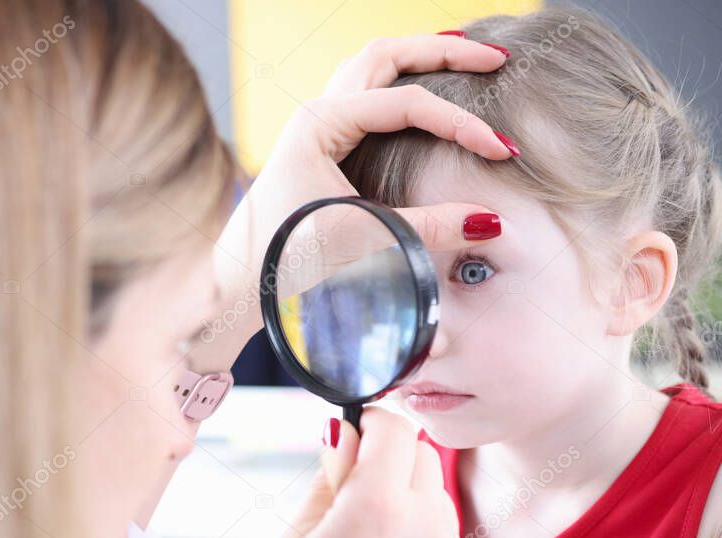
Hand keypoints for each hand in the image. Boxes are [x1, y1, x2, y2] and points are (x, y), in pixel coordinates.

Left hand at [193, 33, 516, 370]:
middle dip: (445, 52)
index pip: (407, 103)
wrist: (242, 278)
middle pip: (388, 54)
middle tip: (496, 58)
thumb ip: (428, 227)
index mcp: (320, 125)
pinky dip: (399, 80)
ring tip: (466, 56)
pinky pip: (364, 91)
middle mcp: (315, 113)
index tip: (502, 151)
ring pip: (373, 65)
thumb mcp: (365, 240)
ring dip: (420, 56)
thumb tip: (490, 222)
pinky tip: (425, 88)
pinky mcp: (319, 142)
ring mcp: (315, 123)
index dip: (460, 123)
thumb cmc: (291, 257)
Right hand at [248, 407, 466, 537]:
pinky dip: (418, 531)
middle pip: (420, 453)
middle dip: (385, 455)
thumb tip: (340, 436)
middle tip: (345, 487)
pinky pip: (443, 535)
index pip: (393, 427)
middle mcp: (425, 531)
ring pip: (435, 493)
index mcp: (377, 511)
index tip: (345, 437)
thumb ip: (325, 483)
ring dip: (404, 493)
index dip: (366, 422)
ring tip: (361, 534)